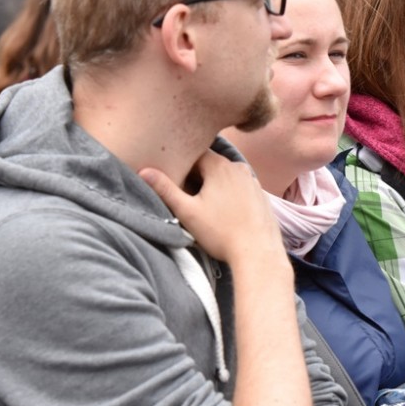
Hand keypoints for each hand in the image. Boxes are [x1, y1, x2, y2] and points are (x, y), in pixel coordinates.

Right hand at [139, 151, 286, 265]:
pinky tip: (225, 214)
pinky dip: (230, 195)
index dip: (182, 166)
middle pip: (210, 165)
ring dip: (214, 186)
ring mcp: (253, 181)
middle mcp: (239, 168)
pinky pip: (239, 187)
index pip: (194, 153)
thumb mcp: (187, 212)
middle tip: (188, 198)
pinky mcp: (260, 195)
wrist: (258, 252)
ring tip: (206, 207)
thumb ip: (165, 189)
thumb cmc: (221, 233)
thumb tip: (144, 170)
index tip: (176, 182)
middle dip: (197, 177)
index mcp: (220, 166)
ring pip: (225, 176)